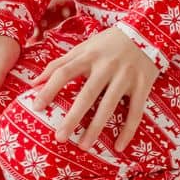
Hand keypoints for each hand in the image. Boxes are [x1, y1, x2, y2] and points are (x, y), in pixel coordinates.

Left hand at [30, 27, 159, 150]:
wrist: (146, 32)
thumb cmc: (107, 43)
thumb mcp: (83, 47)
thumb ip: (59, 63)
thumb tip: (33, 82)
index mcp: (88, 56)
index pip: (64, 73)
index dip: (49, 89)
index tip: (36, 106)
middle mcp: (106, 67)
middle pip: (87, 95)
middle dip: (73, 117)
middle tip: (59, 137)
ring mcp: (125, 77)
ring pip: (109, 106)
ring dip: (96, 128)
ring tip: (84, 147)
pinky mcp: (143, 86)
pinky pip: (135, 112)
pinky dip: (128, 131)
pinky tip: (118, 147)